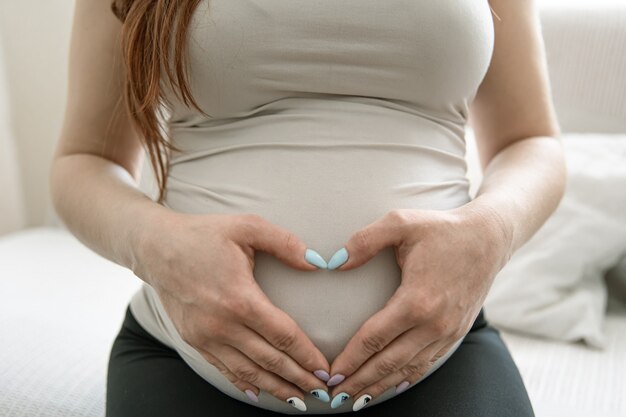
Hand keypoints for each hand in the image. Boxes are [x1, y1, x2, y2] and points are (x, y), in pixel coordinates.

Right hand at [133, 211, 331, 410]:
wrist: (156, 247)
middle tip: (323, 391)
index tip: (326, 369)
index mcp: (240, 298)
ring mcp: (205, 336)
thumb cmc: (203, 235)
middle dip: (299, 379)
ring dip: (276, 388)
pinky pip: (223, 368)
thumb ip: (284, 243)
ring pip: (248, 372)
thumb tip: (316, 263)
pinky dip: (244, 383)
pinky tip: (259, 392)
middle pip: (270, 360)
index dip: (307, 356)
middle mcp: (222, 324)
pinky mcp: (193, 340)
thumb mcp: (247, 226)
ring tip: (299, 399)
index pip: (283, 335)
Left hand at [324, 207, 511, 410]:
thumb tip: (334, 261)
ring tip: (355, 398)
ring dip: (379, 386)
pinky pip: (426, 363)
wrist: (488, 238)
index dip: (349, 359)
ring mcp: (447, 332)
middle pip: (388, 363)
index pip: (373, 338)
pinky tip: (390, 385)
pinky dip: (406, 378)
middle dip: (359, 382)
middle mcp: (434, 323)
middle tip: (334, 397)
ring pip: (407, 369)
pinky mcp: (456, 333)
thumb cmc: (442, 229)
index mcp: (416, 299)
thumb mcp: (400, 223)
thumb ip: (365, 241)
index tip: (329, 373)